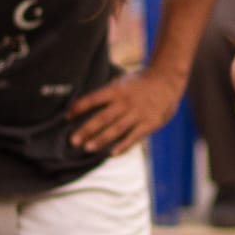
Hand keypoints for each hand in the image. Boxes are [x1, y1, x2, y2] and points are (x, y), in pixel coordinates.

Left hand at [68, 70, 183, 154]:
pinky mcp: (150, 124)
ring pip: (116, 129)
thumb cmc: (142, 81)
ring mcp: (138, 114)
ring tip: (88, 148)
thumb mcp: (124, 80)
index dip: (79, 108)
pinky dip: (123, 146)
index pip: (93, 99)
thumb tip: (88, 102)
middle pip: (102, 118)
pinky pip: (134, 137)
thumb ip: (109, 92)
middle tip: (73, 141)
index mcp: (117, 90)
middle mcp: (126, 102)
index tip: (67, 117)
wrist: (168, 80)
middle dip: (86, 129)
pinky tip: (112, 153)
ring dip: (101, 139)